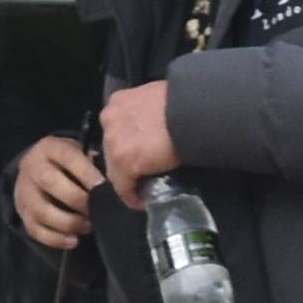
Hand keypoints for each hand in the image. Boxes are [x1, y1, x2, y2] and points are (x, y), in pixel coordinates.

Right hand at [13, 135, 99, 248]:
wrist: (34, 171)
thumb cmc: (65, 164)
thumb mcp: (77, 153)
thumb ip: (91, 163)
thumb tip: (112, 180)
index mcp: (49, 148)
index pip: (67, 157)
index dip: (86, 173)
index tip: (104, 187)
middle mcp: (32, 167)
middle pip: (50, 183)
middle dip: (77, 199)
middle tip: (97, 210)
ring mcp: (24, 192)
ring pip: (42, 211)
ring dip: (69, 222)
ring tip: (88, 226)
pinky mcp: (22, 214)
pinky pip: (35, 230)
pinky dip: (56, 239)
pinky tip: (74, 240)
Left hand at [99, 81, 178, 203]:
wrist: (194, 111)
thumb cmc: (184, 102)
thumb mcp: (157, 100)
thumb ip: (148, 113)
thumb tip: (156, 126)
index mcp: (118, 102)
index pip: (117, 130)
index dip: (126, 145)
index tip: (138, 157)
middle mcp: (109, 119)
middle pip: (112, 150)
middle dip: (125, 162)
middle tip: (142, 173)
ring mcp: (113, 141)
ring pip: (115, 169)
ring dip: (128, 180)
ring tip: (142, 190)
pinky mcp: (123, 161)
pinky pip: (123, 187)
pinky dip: (132, 197)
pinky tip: (141, 202)